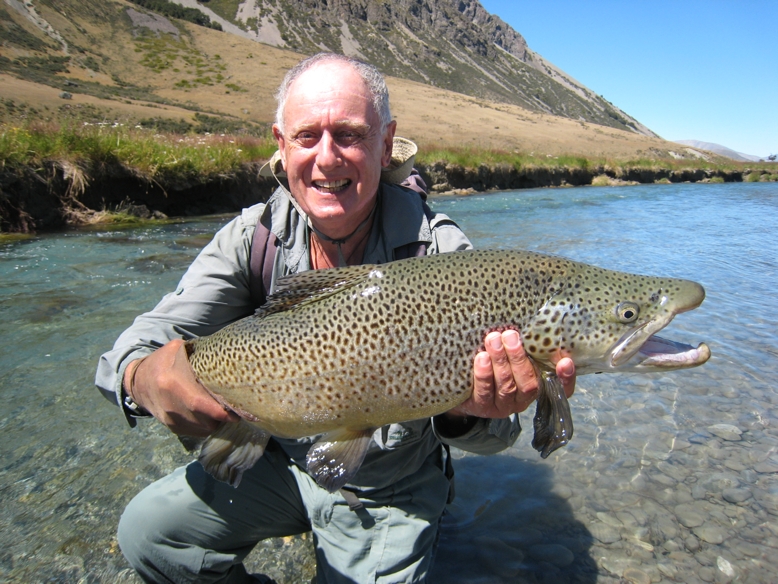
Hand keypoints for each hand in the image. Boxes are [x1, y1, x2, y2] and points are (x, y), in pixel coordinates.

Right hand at [124, 339, 238, 435]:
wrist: (138, 382)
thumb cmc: (161, 362)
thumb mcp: (176, 349)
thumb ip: (198, 351)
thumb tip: (225, 352)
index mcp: (171, 383)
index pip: (200, 403)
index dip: (221, 410)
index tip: (238, 408)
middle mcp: (170, 405)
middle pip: (206, 420)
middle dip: (225, 417)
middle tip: (238, 409)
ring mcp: (171, 419)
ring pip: (203, 428)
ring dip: (217, 421)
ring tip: (224, 409)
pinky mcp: (172, 427)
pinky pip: (196, 432)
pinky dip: (207, 425)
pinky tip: (211, 415)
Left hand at [446, 330, 575, 419]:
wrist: (461, 384)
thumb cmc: (493, 361)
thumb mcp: (511, 351)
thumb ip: (523, 343)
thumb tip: (527, 315)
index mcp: (537, 385)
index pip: (561, 389)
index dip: (566, 379)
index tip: (565, 361)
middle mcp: (523, 399)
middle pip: (528, 384)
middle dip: (519, 359)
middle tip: (510, 335)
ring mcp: (503, 406)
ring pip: (507, 387)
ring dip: (501, 362)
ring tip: (493, 340)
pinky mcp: (483, 407)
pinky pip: (485, 393)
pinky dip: (484, 375)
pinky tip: (481, 358)